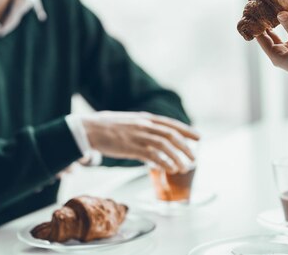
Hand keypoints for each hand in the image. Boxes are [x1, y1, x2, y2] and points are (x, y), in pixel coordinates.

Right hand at [82, 111, 199, 173]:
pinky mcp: (131, 147)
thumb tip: (154, 134)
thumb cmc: (107, 126)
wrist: (88, 129)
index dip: (187, 130)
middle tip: (195, 157)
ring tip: (185, 167)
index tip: (198, 137)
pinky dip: (164, 163)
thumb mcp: (129, 121)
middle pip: (172, 135)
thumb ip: (142, 126)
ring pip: (165, 146)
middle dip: (186, 147)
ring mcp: (138, 135)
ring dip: (177, 157)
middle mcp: (144, 124)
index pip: (171, 124)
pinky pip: (152, 156)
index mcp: (145, 117)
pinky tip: (170, 169)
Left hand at [256, 12, 287, 113]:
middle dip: (267, 20)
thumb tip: (280, 12)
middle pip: (271, 33)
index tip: (252, 11)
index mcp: (276, 55)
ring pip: (285, 31)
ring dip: (283, 19)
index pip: (261, 38)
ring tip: (278, 4)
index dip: (255, 25)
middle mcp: (283, 52)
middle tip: (262, 4)